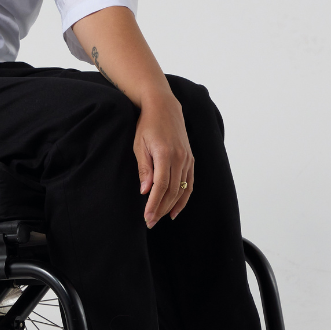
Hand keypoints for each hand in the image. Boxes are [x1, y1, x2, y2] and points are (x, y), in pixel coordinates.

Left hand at [134, 91, 194, 225]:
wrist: (164, 107)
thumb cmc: (147, 125)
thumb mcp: (139, 144)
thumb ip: (144, 168)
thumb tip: (145, 191)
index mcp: (165, 154)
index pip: (161, 186)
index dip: (154, 204)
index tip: (146, 217)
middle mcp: (180, 158)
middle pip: (172, 191)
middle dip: (161, 209)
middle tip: (150, 222)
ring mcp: (188, 159)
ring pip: (182, 189)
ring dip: (172, 206)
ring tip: (160, 218)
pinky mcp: (191, 159)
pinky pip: (190, 183)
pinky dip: (184, 198)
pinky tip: (175, 209)